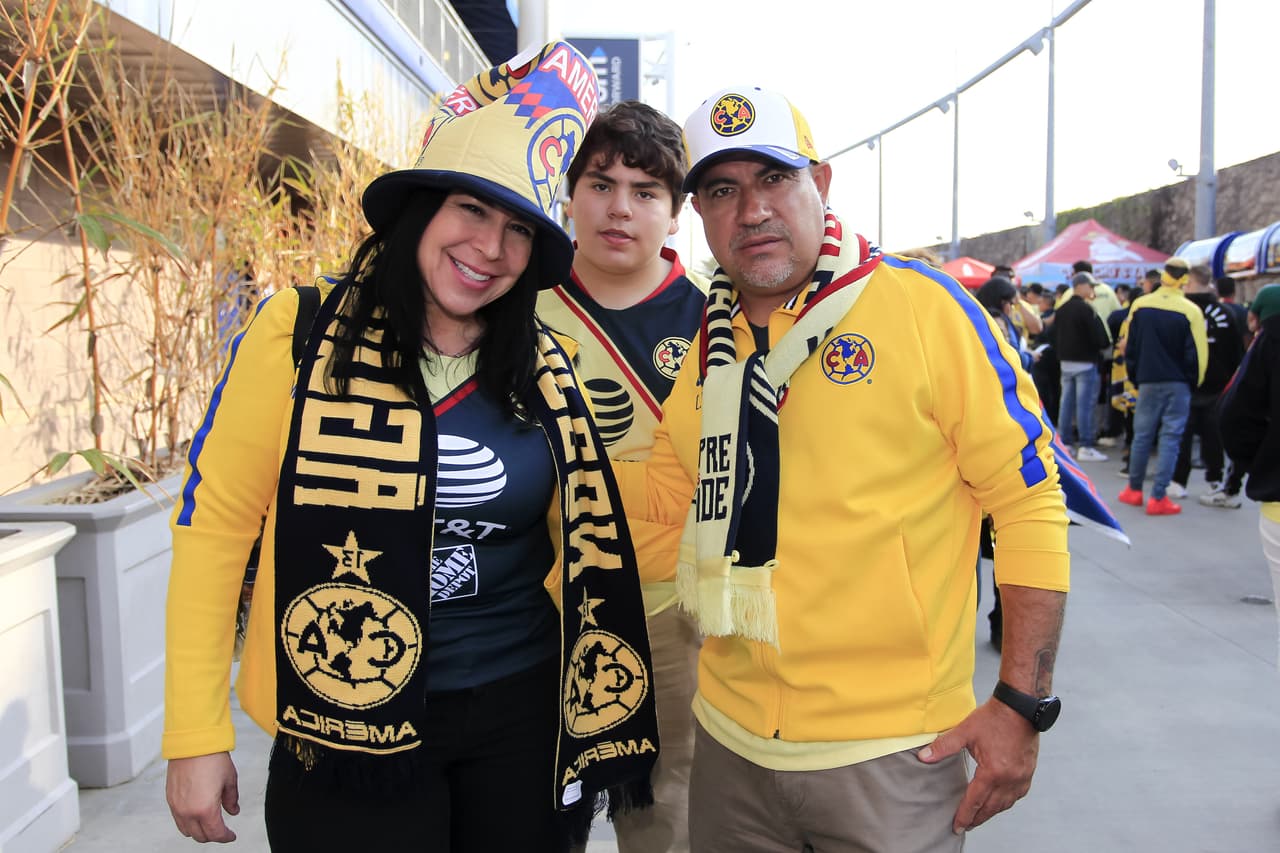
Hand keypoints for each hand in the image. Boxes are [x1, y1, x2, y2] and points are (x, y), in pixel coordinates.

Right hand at [166, 752, 239, 842]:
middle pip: (200, 836)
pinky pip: (178, 819)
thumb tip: (233, 810)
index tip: (231, 836)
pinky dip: (187, 822)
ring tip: (209, 824)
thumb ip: (231, 799)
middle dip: (213, 836)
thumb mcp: (229, 780)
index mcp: (205, 809)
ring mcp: (176, 806)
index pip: (216, 833)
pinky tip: (196, 815)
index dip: (226, 837)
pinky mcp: (170, 799)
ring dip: (199, 831)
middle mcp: (188, 811)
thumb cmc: (211, 757)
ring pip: (187, 830)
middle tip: (222, 830)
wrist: (192, 743)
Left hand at [917, 698, 1038, 833]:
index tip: (957, 826)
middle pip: (991, 807)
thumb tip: (923, 757)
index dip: (965, 815)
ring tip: (980, 816)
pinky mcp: (1028, 772)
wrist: (1020, 707)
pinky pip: (1017, 795)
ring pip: (1006, 803)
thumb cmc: (994, 717)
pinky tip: (1000, 802)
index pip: (975, 801)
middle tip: (966, 825)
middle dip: (978, 818)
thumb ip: (943, 746)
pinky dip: (1007, 801)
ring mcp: (1022, 777)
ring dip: (992, 812)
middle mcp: (1009, 779)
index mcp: (992, 772)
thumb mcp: (965, 731)